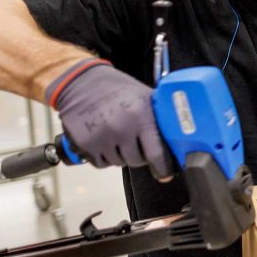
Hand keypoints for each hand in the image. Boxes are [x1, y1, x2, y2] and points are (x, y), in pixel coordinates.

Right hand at [46, 59, 171, 179]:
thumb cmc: (117, 89)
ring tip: (118, 137)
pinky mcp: (84, 144)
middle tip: (135, 143)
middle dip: (139, 155)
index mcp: (141, 116)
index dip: (162, 167)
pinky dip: (104, 157)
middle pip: (137, 161)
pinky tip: (105, 141)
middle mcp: (121, 129)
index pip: (156, 153)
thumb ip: (158, 118)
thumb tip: (175, 140)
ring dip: (121, 155)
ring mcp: (102, 138)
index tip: (165, 174)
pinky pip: (101, 163)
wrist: (81, 82)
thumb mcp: (144, 96)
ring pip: (119, 163)